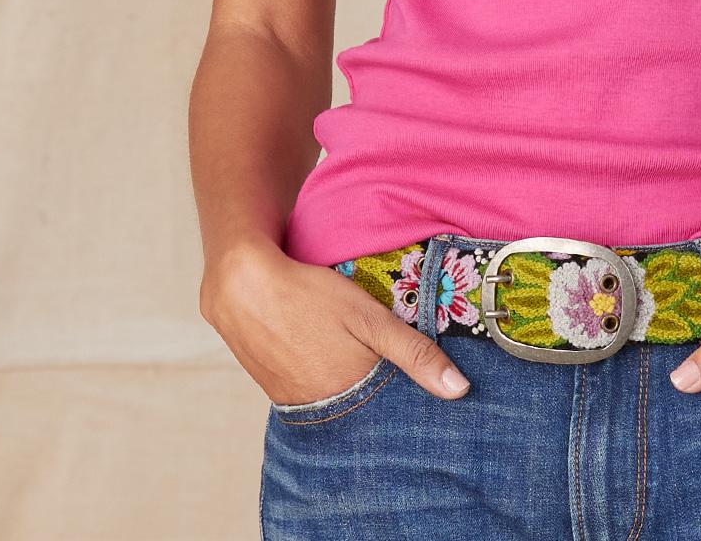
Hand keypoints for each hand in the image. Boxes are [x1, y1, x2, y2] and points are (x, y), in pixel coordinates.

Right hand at [200, 238, 470, 402]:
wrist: (241, 286)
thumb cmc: (309, 295)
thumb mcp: (369, 317)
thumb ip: (414, 353)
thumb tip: (459, 391)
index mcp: (348, 396)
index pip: (390, 413)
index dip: (407, 399)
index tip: (425, 393)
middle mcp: (321, 410)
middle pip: (361, 409)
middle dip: (379, 396)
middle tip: (386, 365)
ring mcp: (294, 402)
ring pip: (336, 401)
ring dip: (350, 387)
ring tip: (357, 359)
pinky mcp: (275, 390)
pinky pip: (311, 393)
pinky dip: (325, 380)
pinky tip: (328, 355)